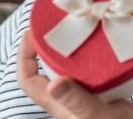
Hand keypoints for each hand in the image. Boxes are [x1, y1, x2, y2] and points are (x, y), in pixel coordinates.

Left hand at [17, 31, 132, 118]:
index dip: (24, 55)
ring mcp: (89, 100)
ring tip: (82, 29)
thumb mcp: (100, 117)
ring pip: (71, 70)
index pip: (28, 80)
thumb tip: (53, 85)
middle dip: (48, 46)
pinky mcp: (107, 97)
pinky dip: (95, 57)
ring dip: (72, 50)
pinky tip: (107, 46)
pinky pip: (94, 72)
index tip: (33, 31)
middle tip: (59, 23)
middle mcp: (70, 103)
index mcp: (60, 107)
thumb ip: (78, 101)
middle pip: (47, 70)